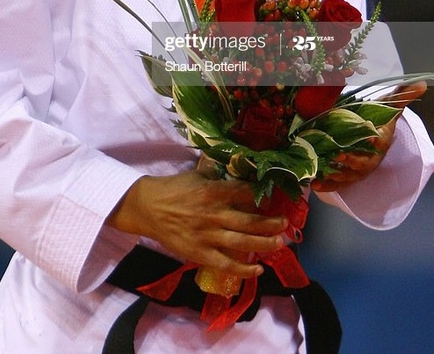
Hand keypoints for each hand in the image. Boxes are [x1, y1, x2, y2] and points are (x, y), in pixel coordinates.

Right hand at [106, 169, 287, 278]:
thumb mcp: (197, 174)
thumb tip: (237, 164)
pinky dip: (244, 269)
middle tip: (285, 223)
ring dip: (264, 243)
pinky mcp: (200, 253)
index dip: (262, 196)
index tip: (276, 197)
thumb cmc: (175, 188)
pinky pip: (226, 264)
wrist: (149, 208)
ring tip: (279, 243)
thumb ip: (218, 174)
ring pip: (243, 242)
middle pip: (250, 220)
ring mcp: (208, 235)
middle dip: (271, 223)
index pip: (245, 193)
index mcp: (213, 191)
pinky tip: (258, 270)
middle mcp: (214, 214)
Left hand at [311, 81, 426, 192]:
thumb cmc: (379, 119)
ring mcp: (358, 169)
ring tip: (322, 175)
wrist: (371, 132)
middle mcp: (370, 158)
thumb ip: (402, 95)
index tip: (369, 138)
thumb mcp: (388, 106)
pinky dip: (327, 186)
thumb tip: (422, 83)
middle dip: (351, 162)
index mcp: (380, 141)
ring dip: (336, 177)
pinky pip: (338, 183)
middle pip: (362, 163)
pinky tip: (314, 185)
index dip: (374, 141)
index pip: (379, 142)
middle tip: (337, 157)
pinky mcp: (346, 175)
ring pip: (348, 176)